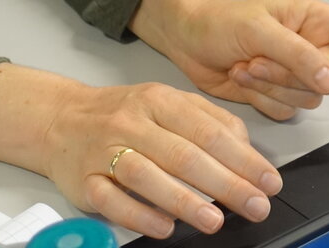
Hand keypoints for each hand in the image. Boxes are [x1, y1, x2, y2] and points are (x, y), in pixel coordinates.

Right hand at [0, 63, 279, 240]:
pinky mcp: (84, 181)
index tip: (268, 181)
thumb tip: (246, 148)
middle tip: (254, 205)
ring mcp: (105, 151)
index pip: (209, 130)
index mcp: (158, 100)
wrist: (60, 119)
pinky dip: (139, 215)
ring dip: (184, 201)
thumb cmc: (124, 114)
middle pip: (183, 154)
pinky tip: (164, 227)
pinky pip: (112, 200)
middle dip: (226, 183)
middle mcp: (132, 122)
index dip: (243, 158)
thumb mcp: (167, 102)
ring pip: (147, 176)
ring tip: (214, 220)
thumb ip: (208, 119)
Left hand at [133, 0, 328, 120]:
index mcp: (317, 20)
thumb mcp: (259, 29)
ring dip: (272, 87)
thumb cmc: (222, 21)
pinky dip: (262, 100)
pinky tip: (242, 79)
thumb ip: (298, 54)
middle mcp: (313, 48)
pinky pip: (287, 112)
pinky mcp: (278, 95)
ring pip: (309, 99)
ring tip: (245, 66)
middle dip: (290, 75)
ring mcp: (296, 74)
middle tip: (256, 59)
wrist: (187, 40)